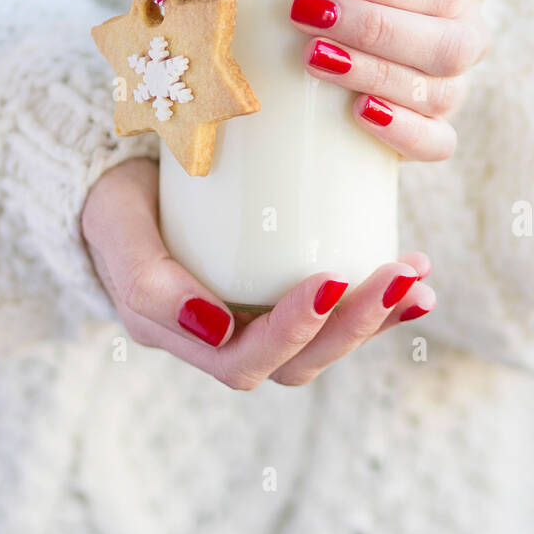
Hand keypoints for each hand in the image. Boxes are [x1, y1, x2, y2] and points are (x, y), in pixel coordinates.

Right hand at [81, 158, 435, 388]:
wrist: (119, 173)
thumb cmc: (115, 199)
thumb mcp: (115, 228)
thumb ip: (146, 281)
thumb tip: (216, 328)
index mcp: (180, 335)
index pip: (245, 360)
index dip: (292, 331)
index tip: (328, 281)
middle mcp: (224, 340)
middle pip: (299, 361)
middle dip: (354, 325)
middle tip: (394, 277)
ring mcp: (257, 318)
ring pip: (326, 343)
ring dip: (377, 317)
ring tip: (415, 279)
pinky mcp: (282, 290)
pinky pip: (337, 313)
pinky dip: (381, 302)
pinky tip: (418, 278)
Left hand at [291, 0, 489, 159]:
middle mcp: (468, 35)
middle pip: (444, 43)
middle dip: (371, 27)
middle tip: (305, 12)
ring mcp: (452, 86)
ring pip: (437, 92)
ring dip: (374, 73)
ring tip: (314, 57)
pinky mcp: (431, 128)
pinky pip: (438, 143)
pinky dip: (404, 132)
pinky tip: (361, 113)